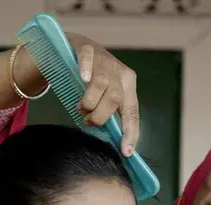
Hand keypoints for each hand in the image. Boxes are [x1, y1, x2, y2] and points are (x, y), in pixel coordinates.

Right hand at [67, 33, 139, 156]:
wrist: (78, 48)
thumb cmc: (93, 79)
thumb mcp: (105, 96)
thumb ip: (110, 114)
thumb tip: (115, 142)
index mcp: (128, 86)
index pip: (132, 113)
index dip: (130, 133)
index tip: (125, 151)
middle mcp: (119, 73)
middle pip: (115, 99)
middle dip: (101, 116)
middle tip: (88, 121)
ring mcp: (103, 60)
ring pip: (101, 84)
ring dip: (89, 102)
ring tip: (81, 108)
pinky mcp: (86, 48)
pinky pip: (87, 59)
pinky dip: (85, 69)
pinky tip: (83, 78)